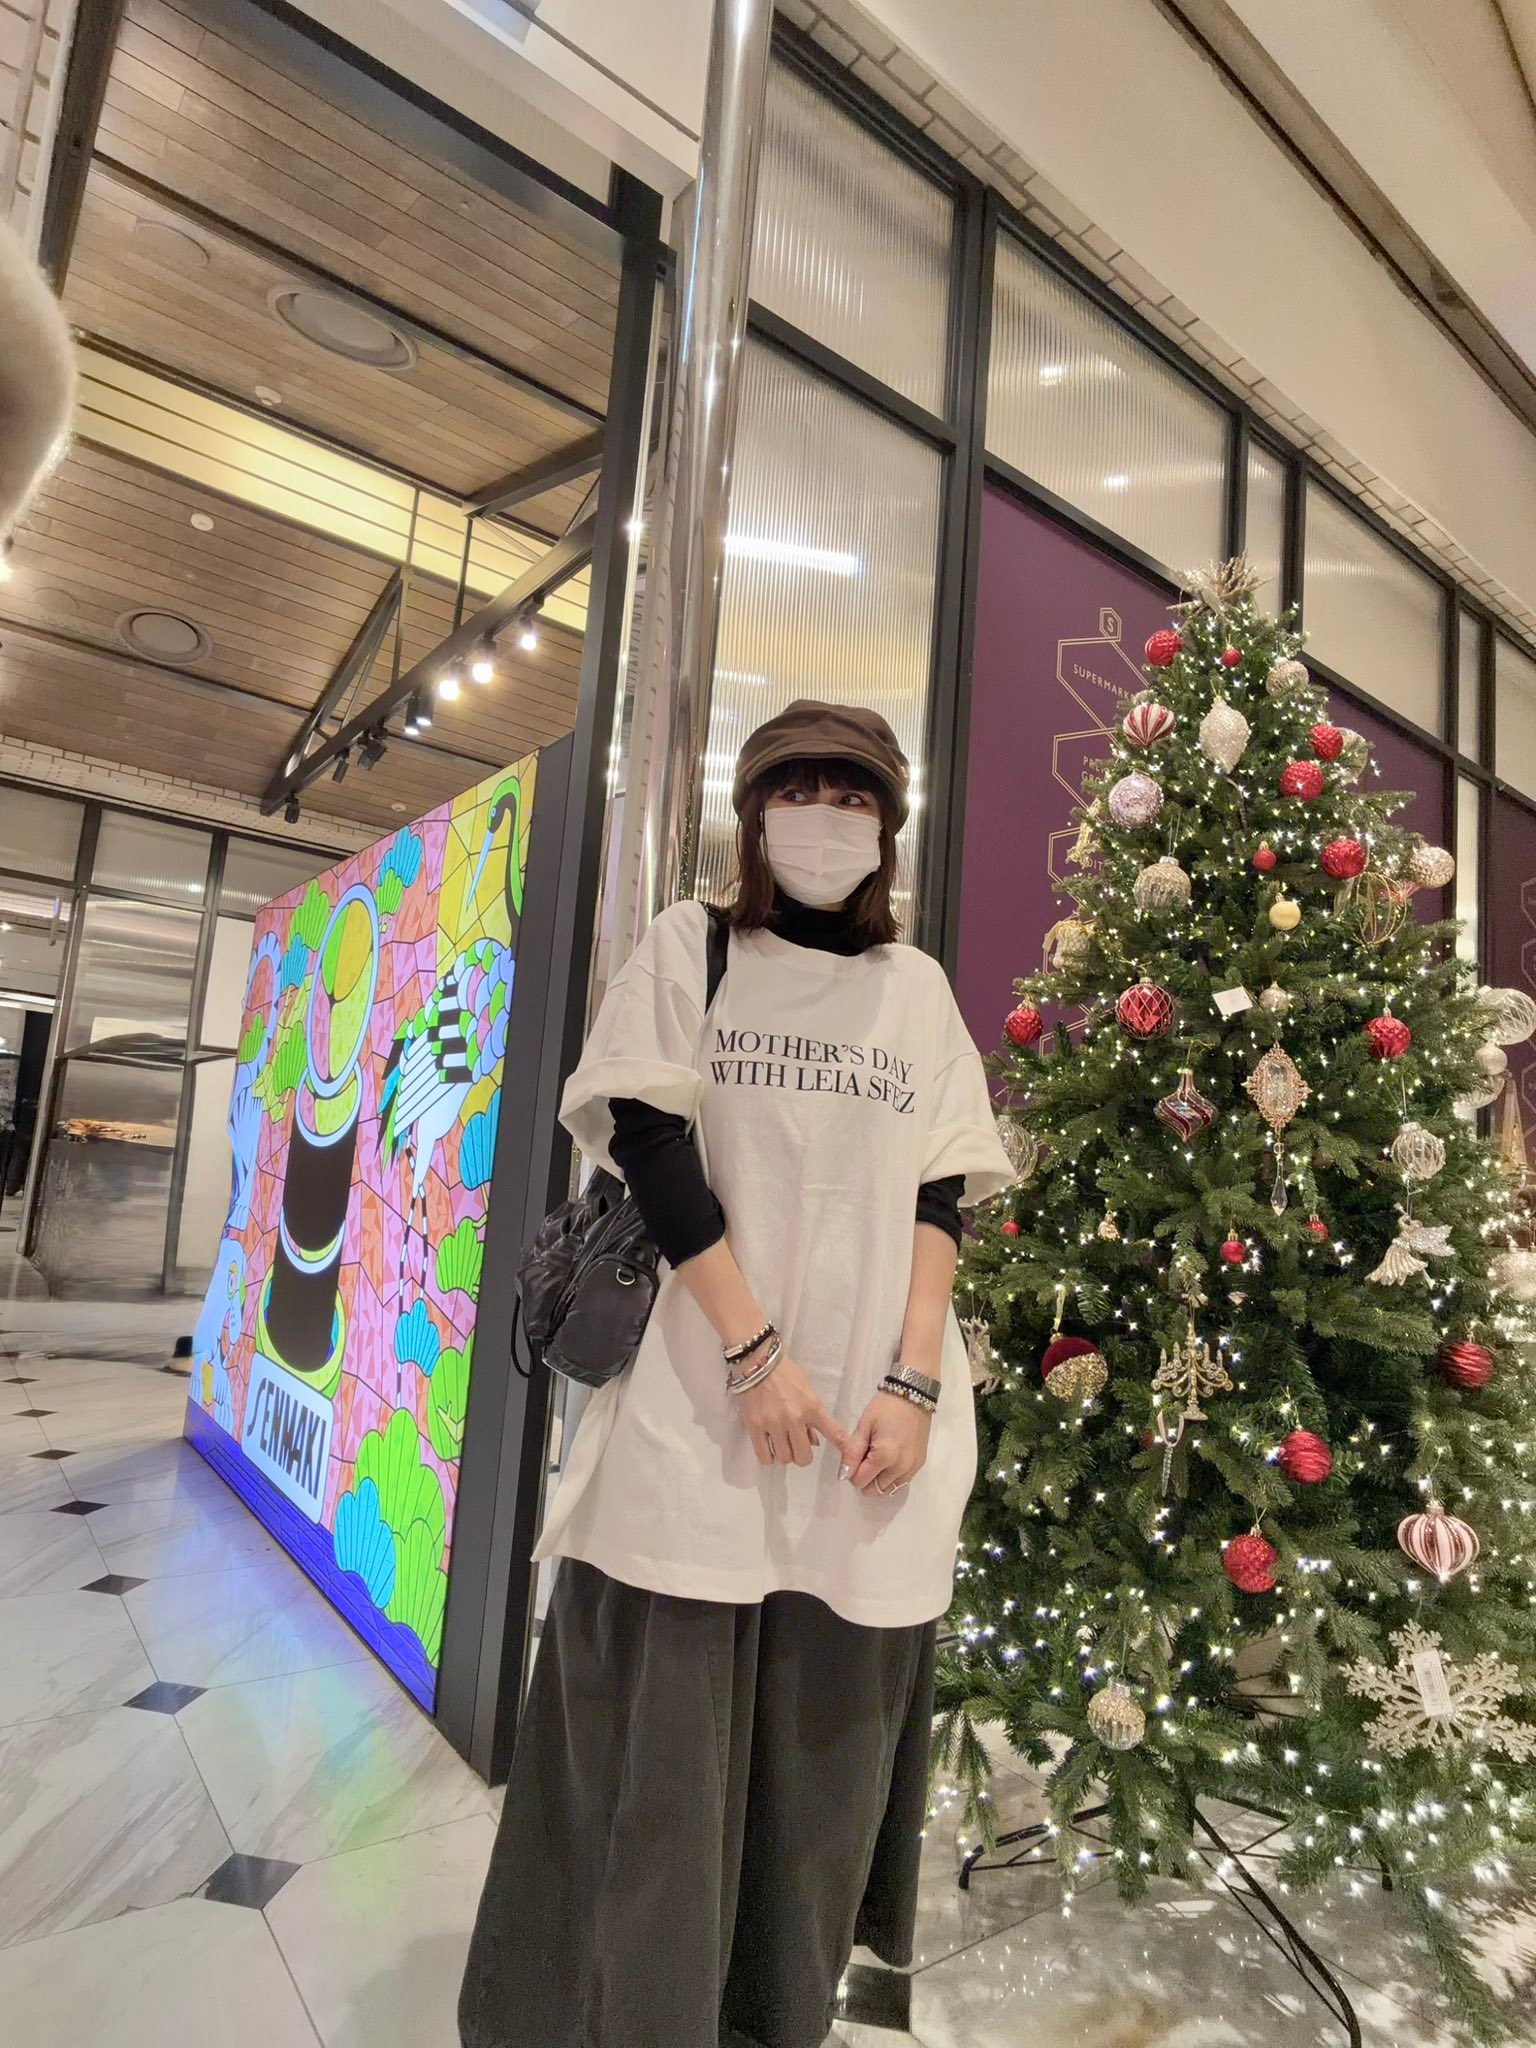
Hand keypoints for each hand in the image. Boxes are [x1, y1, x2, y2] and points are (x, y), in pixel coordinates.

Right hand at [738, 1351, 849, 1468]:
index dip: (842, 1447)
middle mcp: (794, 1418)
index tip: (847, 1456)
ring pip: (784, 1458)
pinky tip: (769, 1446)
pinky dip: (768, 1456)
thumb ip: (812, 1415)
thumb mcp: (806, 1389)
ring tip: (781, 1443)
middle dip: (802, 1455)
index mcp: (812, 1407)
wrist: (757, 1361)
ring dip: (784, 1454)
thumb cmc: (784, 1372)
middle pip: (803, 1457)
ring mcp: (773, 1423)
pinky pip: (764, 1455)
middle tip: (797, 1446)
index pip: (834, 1432)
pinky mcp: (755, 1426)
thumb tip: (813, 1440)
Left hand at [844, 1390, 930, 1496]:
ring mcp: (912, 1468)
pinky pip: (902, 1483)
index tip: (854, 1457)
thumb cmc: (886, 1407)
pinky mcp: (920, 1464)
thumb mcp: (864, 1426)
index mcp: (884, 1456)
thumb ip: (853, 1452)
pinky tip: (889, 1461)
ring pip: (888, 1490)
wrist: (914, 1395)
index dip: (852, 1472)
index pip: (860, 1481)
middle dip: (865, 1478)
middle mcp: (900, 1467)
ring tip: (877, 1459)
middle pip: (874, 1489)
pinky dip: (892, 1478)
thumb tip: (844, 1474)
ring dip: (878, 1481)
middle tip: (865, 1457)